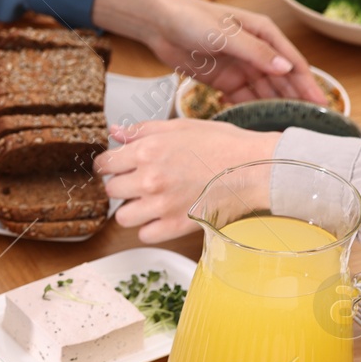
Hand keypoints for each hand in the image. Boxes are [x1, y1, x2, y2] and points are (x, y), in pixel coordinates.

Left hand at [92, 0, 323, 105]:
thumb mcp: (226, 35)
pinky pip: (243, 99)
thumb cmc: (192, 20)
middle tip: (309, 125)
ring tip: (287, 130)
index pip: (292, 63)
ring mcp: (241, 68)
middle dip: (296, 101)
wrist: (160, 25)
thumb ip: (256, 53)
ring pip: (264, 92)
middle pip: (282, 81)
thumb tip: (285, 68)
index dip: (308, 84)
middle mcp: (257, 52)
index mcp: (264, 34)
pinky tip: (259, 127)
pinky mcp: (224, 81)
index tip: (321, 104)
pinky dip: (252, 111)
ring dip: (276, 109)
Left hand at [95, 120, 280, 241]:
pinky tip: (163, 215)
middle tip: (141, 182)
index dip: (110, 165)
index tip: (117, 168)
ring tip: (151, 201)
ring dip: (133, 210)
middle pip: (111, 190)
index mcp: (148, 151)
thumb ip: (143, 130)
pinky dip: (150, 228)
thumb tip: (115, 131)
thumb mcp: (181, 127)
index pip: (104, 164)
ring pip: (123, 217)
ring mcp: (161, 205)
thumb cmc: (224, 145)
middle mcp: (149, 179)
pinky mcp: (174, 226)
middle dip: (122, 186)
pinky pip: (144, 235)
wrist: (256, 169)